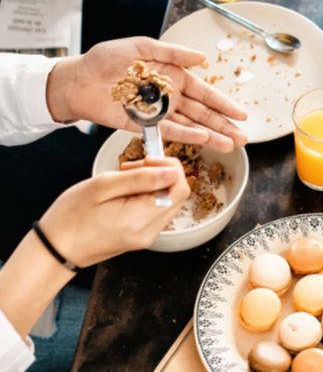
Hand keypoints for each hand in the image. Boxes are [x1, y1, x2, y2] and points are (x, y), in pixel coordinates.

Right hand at [38, 157, 189, 267]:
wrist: (55, 250)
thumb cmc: (70, 218)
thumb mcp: (102, 187)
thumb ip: (140, 178)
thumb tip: (171, 171)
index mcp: (141, 219)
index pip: (180, 188)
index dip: (169, 167)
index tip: (146, 160)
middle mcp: (149, 232)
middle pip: (177, 194)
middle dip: (160, 174)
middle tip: (130, 169)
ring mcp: (146, 237)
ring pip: (167, 201)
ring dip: (152, 185)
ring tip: (123, 181)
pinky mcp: (141, 237)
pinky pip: (155, 211)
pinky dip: (146, 197)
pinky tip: (124, 194)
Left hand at [46, 37, 247, 150]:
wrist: (77, 78)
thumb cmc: (106, 59)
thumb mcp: (142, 46)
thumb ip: (173, 52)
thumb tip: (201, 57)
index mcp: (173, 77)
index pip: (205, 93)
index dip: (224, 104)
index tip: (242, 114)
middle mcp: (170, 97)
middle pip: (203, 114)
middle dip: (224, 125)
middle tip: (243, 137)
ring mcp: (157, 113)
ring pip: (190, 126)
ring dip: (211, 135)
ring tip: (231, 145)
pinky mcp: (142, 125)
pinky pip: (167, 131)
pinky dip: (185, 135)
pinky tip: (203, 139)